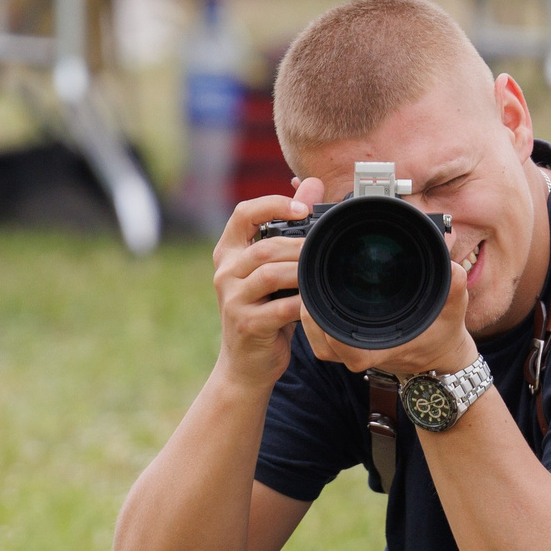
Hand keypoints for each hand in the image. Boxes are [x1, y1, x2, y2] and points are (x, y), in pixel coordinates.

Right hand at [212, 182, 320, 393]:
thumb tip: (312, 185)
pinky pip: (281, 307)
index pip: (243, 214)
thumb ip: (289, 230)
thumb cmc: (265, 312)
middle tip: (325, 250)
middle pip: (264, 246)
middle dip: (299, 246)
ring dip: (303, 272)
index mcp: (229, 253)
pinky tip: (317, 302)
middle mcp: (225, 272)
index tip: (302, 208)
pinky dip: (304, 302)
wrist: (246, 365)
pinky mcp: (246, 324)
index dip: (272, 204)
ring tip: (323, 273)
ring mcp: (232, 299)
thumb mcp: (274, 271)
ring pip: (271, 274)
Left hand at [300, 258, 479, 384]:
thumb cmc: (443, 332)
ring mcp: (349, 350)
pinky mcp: (346, 344)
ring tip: (310, 275)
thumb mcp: (454, 307)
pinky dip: (315, 310)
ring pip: (314, 333)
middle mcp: (357, 353)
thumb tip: (450, 266)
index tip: (319, 299)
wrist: (439, 352)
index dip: (321, 324)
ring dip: (309, 306)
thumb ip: (453, 286)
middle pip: (317, 334)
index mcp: (376, 349)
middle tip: (310, 271)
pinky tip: (317, 288)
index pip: (336, 344)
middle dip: (310, 304)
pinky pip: (319, 331)